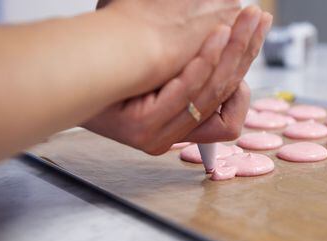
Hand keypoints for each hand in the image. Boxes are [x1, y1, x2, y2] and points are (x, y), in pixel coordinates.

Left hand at [84, 6, 271, 154]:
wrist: (69, 81)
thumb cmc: (113, 72)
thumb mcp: (161, 74)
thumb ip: (193, 70)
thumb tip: (224, 49)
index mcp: (178, 128)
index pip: (229, 119)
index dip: (243, 81)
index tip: (248, 43)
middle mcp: (173, 135)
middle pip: (225, 97)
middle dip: (244, 53)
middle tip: (257, 20)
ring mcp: (158, 135)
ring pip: (211, 94)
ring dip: (231, 53)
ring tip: (242, 20)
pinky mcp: (143, 128)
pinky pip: (185, 93)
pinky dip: (203, 63)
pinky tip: (215, 36)